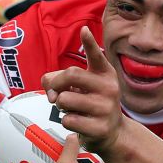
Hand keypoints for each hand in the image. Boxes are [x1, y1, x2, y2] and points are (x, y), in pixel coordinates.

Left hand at [42, 26, 121, 152]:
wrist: (112, 132)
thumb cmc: (91, 103)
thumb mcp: (81, 87)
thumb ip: (60, 80)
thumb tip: (50, 90)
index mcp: (105, 74)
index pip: (96, 55)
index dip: (89, 42)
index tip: (83, 30)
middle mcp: (109, 88)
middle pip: (71, 74)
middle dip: (55, 83)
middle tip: (55, 93)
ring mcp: (106, 108)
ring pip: (65, 99)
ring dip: (60, 105)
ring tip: (71, 109)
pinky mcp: (100, 127)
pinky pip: (67, 120)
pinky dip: (66, 121)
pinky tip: (78, 122)